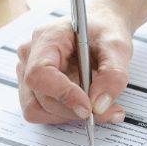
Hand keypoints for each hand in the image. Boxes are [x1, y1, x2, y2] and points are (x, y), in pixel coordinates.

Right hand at [16, 0, 146, 123]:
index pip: (41, 73)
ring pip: (38, 110)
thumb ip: (113, 75)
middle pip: (40, 97)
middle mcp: (31, 55)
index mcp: (48, 37)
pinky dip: (67, 115)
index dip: (63, 94)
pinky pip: (43, 111)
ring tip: (101, 108)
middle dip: (74, 110)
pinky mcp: (35, 87)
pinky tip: (89, 106)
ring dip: (70, 115)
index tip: (88, 107)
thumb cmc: (105, 30)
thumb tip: (99, 105)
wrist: (102, 30)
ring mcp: (29, 72)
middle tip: (108, 110)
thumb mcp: (118, 47)